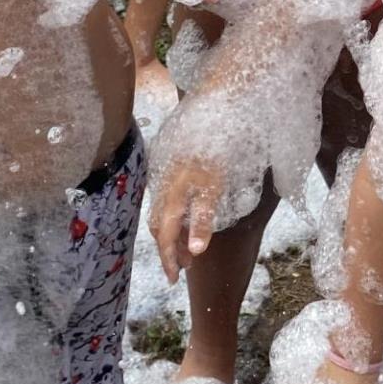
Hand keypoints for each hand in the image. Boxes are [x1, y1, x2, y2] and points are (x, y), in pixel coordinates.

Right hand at [152, 154, 224, 280]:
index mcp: (175, 191)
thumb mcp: (218, 184)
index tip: (174, 278)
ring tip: (187, 248)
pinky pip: (166, 197)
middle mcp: (166, 183)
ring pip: (162, 211)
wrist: (219, 105)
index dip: (168, 257)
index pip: (165, 234)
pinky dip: (174, 214)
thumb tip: (195, 250)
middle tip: (184, 267)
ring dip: (172, 233)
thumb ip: (203, 217)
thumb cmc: (222, 144)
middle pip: (160, 225)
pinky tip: (186, 217)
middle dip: (169, 249)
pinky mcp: (172, 162)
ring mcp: (168, 172)